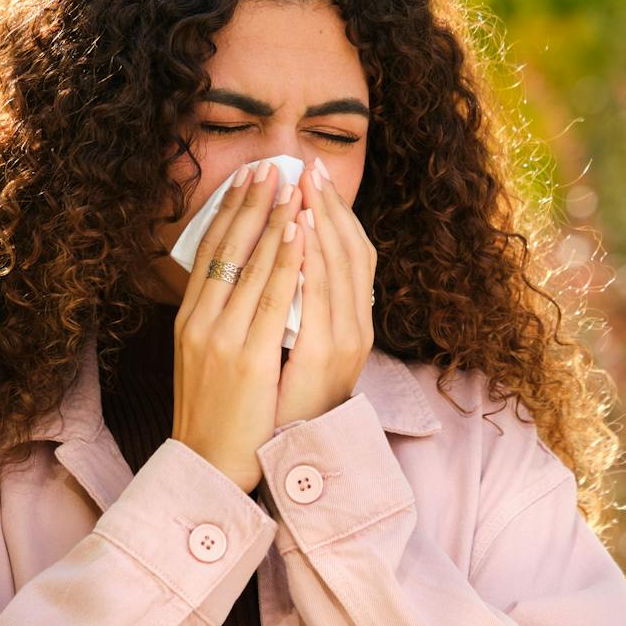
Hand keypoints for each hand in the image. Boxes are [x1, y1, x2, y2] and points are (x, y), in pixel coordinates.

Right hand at [172, 161, 304, 491]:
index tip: (249, 178)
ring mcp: (221, 338)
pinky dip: (285, 259)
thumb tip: (240, 283)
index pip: (210, 251)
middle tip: (272, 164)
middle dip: (252, 202)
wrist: (208, 465)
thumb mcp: (206, 358)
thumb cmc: (215, 413)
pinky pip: (270, 297)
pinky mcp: (246, 358)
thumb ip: (219, 320)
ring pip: (250, 264)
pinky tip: (299, 231)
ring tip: (291, 183)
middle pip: (227, 247)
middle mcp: (200, 321)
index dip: (229, 211)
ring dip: (274, 218)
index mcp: (190, 319)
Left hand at [275, 155, 376, 428]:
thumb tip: (287, 266)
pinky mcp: (313, 354)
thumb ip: (300, 311)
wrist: (272, 459)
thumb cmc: (279, 407)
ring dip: (318, 222)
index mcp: (351, 326)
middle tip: (309, 166)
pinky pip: (310, 294)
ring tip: (301, 185)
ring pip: (335, 267)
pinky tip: (294, 231)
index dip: (337, 215)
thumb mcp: (297, 352)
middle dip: (327, 207)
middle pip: (349, 252)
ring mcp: (341, 341)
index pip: (353, 255)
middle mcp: (354, 329)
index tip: (316, 178)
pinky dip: (304, 258)